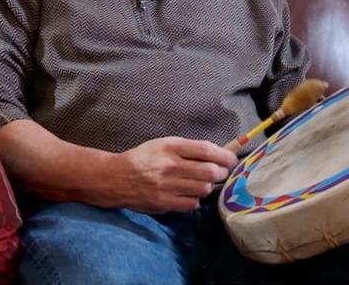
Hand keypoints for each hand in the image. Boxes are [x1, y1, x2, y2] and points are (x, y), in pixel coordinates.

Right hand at [107, 137, 236, 212]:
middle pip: (209, 172)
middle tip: (221, 173)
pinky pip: (191, 204)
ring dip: (208, 186)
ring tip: (204, 183)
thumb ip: (187, 148)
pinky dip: (195, 200)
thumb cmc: (143, 158)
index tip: (232, 159)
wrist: (116, 178)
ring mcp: (168, 186)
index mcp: (171, 146)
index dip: (224, 155)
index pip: (206, 150)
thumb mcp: (162, 144)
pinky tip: (190, 194)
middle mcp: (171, 165)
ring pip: (203, 189)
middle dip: (221, 173)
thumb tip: (215, 154)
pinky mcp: (164, 203)